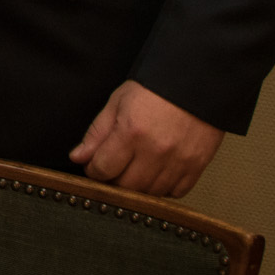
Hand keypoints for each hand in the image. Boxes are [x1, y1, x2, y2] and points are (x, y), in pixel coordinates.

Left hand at [68, 81, 223, 197]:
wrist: (196, 80)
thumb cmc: (154, 88)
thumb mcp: (118, 102)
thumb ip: (97, 132)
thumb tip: (78, 157)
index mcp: (131, 131)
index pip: (103, 169)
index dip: (93, 170)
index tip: (94, 166)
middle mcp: (155, 150)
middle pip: (126, 187)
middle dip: (114, 180)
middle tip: (114, 168)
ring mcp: (178, 161)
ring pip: (150, 193)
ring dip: (138, 186)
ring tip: (136, 168)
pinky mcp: (196, 166)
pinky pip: (176, 192)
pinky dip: (164, 188)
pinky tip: (158, 173)